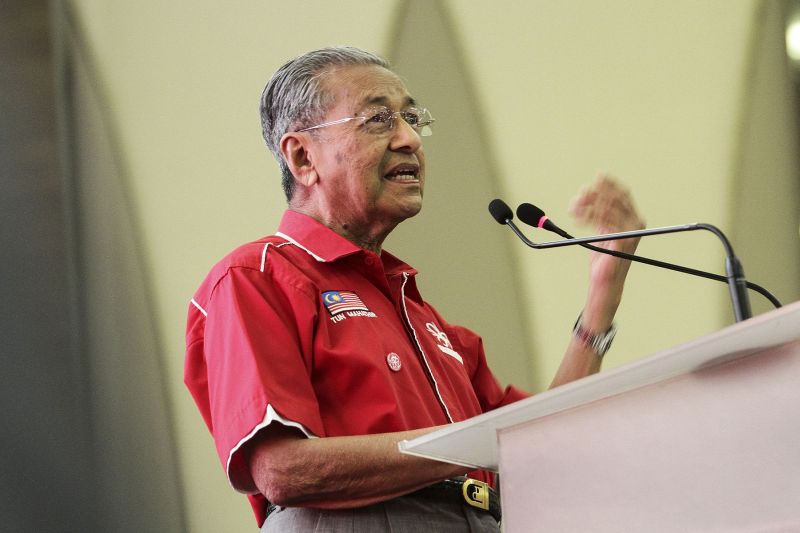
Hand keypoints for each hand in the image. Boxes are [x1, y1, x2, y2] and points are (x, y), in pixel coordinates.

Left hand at [569, 173, 644, 327]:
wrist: (605, 282)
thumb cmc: (603, 259)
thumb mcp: (601, 232)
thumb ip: (598, 216)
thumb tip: (585, 195)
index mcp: (632, 219)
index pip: (623, 194)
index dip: (610, 183)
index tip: (597, 176)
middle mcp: (635, 223)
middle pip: (616, 197)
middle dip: (596, 192)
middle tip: (580, 194)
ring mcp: (631, 232)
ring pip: (607, 206)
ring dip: (588, 204)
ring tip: (573, 208)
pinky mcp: (622, 240)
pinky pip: (605, 220)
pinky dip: (589, 215)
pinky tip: (578, 217)